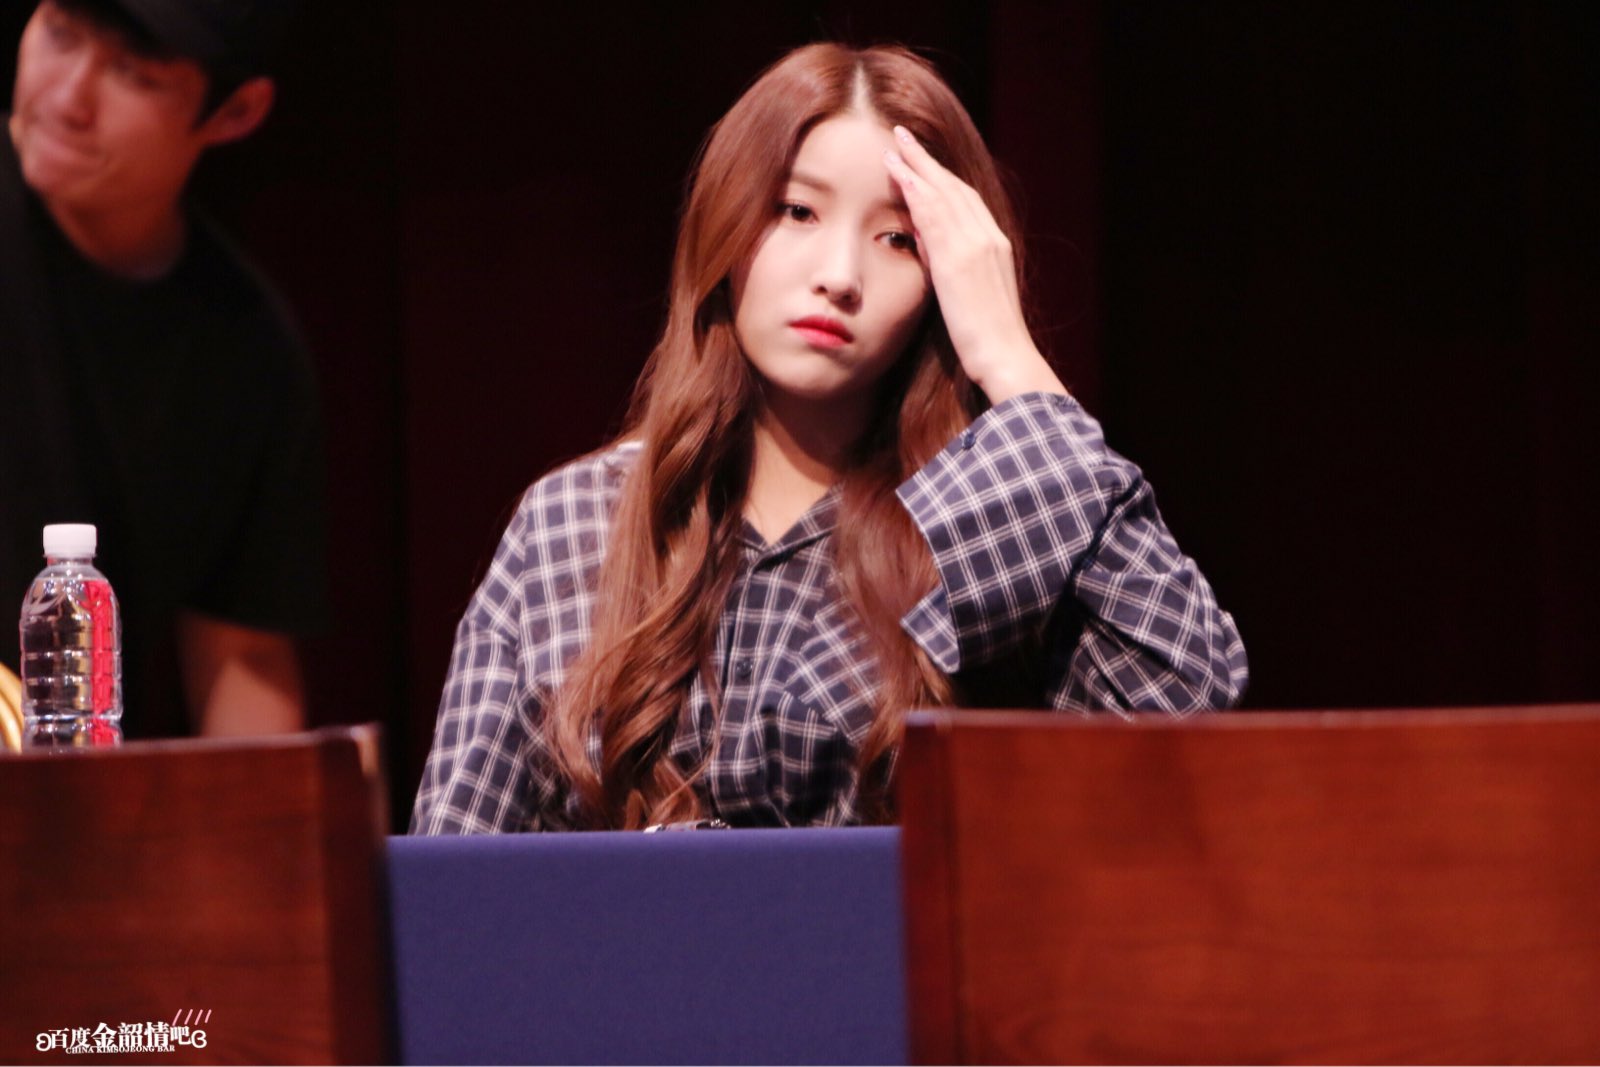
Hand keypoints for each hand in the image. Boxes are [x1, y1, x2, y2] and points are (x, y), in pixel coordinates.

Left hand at [883, 126, 1065, 404]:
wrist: (1005, 357)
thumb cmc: (989, 341)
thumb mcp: (972, 299)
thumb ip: (953, 271)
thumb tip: (928, 251)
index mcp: (995, 247)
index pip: (966, 201)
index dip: (942, 178)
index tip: (922, 162)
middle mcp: (989, 238)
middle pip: (955, 188)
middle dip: (928, 161)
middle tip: (903, 137)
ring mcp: (976, 246)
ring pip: (944, 194)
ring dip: (917, 167)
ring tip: (894, 146)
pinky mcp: (959, 260)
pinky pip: (935, 216)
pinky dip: (917, 191)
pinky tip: (900, 175)